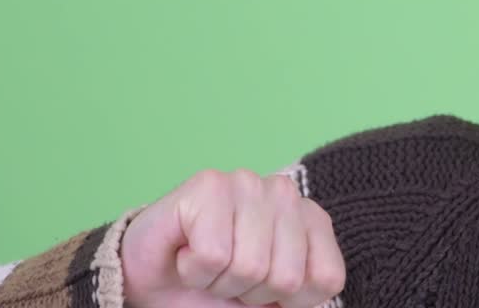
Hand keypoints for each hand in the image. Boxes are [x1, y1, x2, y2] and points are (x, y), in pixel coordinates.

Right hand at [119, 168, 344, 307]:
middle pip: (287, 278)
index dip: (291, 302)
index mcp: (311, 220)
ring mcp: (248, 183)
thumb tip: (299, 291)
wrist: (150, 283)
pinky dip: (194, 270)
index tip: (263, 289)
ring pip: (250, 267)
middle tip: (226, 274)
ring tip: (207, 263)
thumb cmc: (213, 291)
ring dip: (220, 281)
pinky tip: (186, 251)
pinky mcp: (209, 185)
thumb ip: (299, 297)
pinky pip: (213, 255)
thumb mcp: (268, 305)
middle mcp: (285, 194)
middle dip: (250, 292)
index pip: (328, 279)